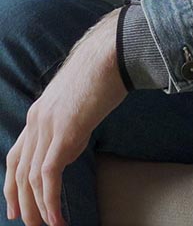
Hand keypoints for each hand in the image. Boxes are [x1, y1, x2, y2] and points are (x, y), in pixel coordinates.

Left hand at [5, 10, 127, 225]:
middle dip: (22, 201)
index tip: (15, 206)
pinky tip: (56, 216)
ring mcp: (47, 127)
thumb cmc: (105, 71)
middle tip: (29, 223)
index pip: (16, 155)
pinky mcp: (63, 133)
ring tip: (47, 225)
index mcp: (38, 114)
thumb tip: (69, 146)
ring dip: (37, 207)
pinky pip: (49, 176)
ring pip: (32, 179)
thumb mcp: (80, 101)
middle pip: (19, 171)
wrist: (112, 53)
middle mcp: (35, 122)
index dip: (12, 183)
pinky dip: (50, 200)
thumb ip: (70, 124)